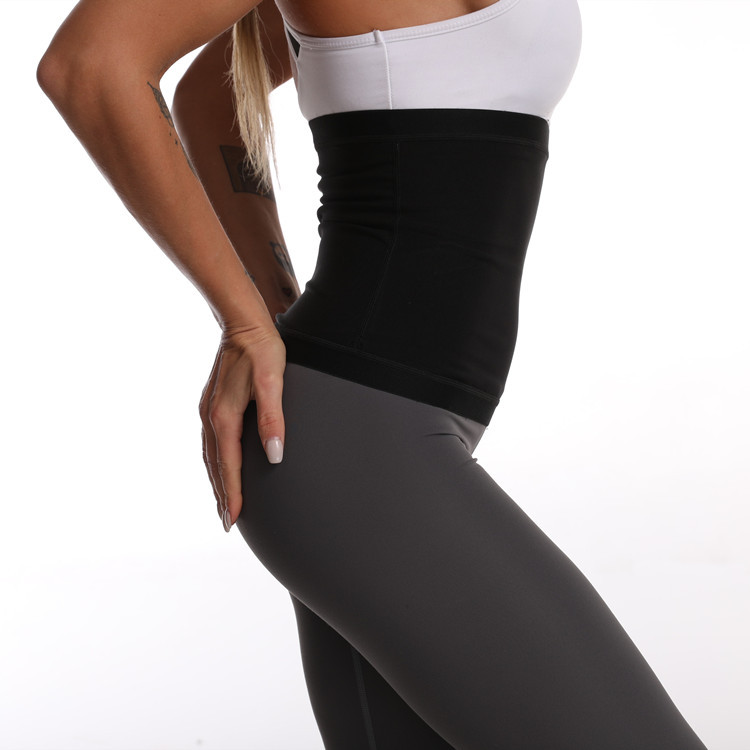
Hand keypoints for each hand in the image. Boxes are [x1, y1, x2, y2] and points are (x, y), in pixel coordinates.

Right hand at [199, 326, 285, 531]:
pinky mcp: (212, 403)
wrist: (242, 324)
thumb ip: (273, 419)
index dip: (231, 494)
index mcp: (224, 417)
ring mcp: (208, 410)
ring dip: (216, 480)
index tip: (233, 520)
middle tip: (226, 522)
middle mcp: (211, 417)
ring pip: (209, 455)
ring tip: (223, 502)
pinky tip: (221, 465)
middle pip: (214, 466)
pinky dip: (214, 461)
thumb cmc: (262, 351)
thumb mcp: (273, 382)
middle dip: (220, 495)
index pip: (228, 466)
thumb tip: (275, 456)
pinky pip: (210, 442)